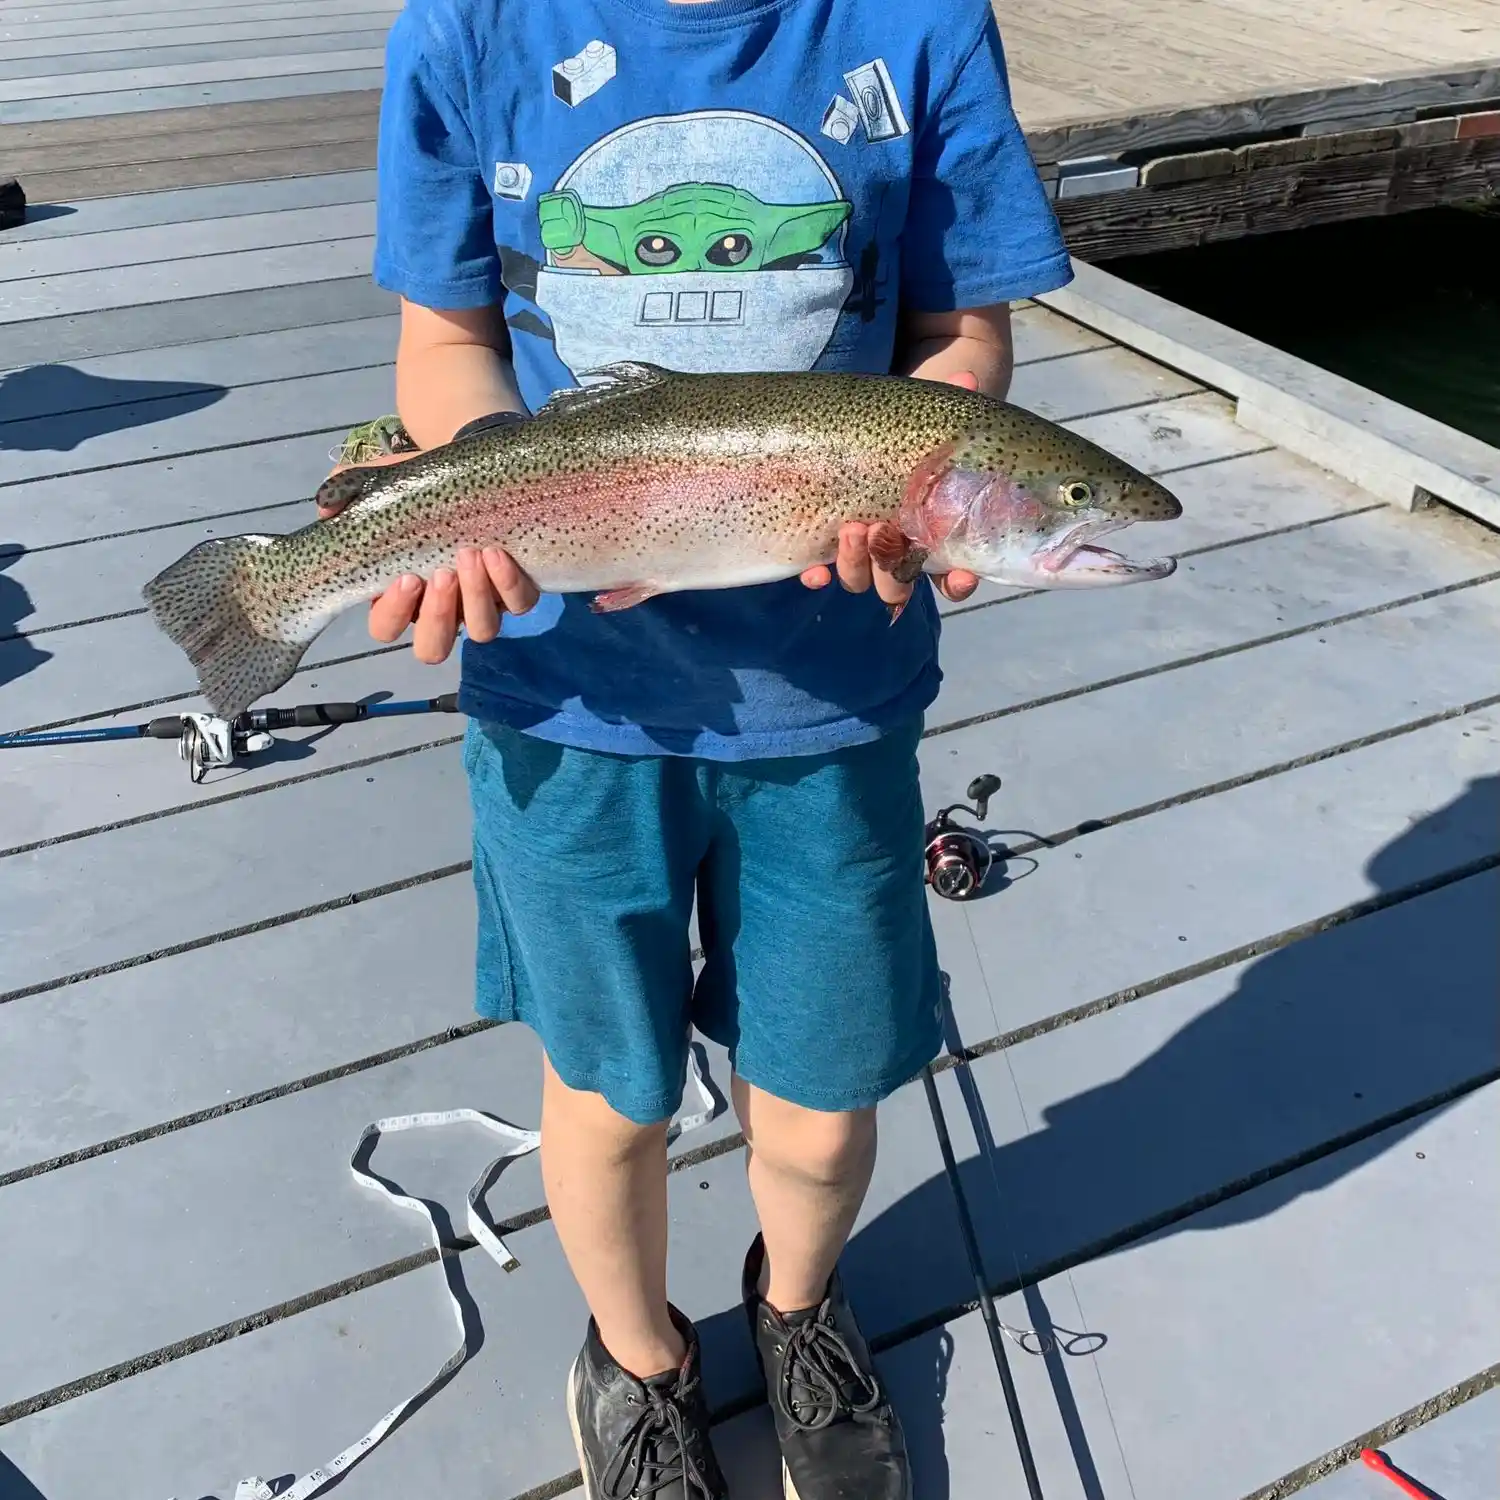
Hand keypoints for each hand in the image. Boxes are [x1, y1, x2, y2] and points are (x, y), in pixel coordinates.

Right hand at [316, 449, 538, 661]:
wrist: (468, 469)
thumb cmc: (415, 488)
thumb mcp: (378, 483)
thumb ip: (346, 490)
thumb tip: (326, 509)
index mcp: (399, 597)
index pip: (386, 627)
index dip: (394, 612)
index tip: (406, 577)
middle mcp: (440, 610)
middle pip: (434, 648)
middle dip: (437, 616)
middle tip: (441, 575)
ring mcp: (479, 604)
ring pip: (481, 631)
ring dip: (476, 598)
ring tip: (471, 554)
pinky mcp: (514, 591)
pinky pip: (518, 604)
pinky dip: (509, 584)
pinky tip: (498, 554)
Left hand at [799, 370, 980, 606]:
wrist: (863, 426)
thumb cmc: (908, 430)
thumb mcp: (930, 419)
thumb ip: (952, 409)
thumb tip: (968, 382)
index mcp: (931, 531)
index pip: (952, 572)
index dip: (958, 581)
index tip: (960, 577)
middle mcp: (896, 548)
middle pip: (899, 583)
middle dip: (893, 569)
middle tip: (885, 529)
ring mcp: (860, 549)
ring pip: (860, 580)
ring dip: (857, 565)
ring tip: (852, 528)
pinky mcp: (826, 540)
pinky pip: (822, 570)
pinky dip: (819, 575)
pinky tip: (814, 572)